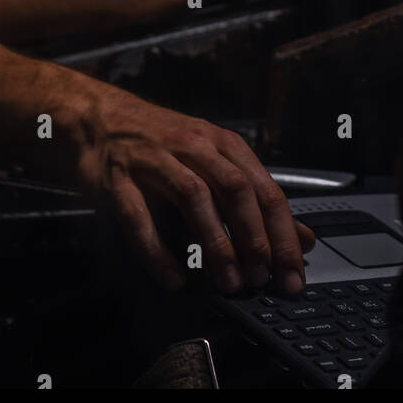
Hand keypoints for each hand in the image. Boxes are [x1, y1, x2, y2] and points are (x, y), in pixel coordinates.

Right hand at [71, 80, 315, 292]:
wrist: (99, 119)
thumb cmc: (162, 145)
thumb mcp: (215, 162)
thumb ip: (257, 200)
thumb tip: (303, 239)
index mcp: (222, 144)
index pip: (264, 189)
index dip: (283, 235)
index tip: (292, 275)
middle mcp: (193, 146)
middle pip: (234, 189)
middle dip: (254, 238)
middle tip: (262, 279)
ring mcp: (155, 160)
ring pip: (194, 198)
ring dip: (215, 243)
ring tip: (228, 282)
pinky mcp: (119, 180)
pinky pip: (140, 218)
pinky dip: (159, 252)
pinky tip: (174, 279)